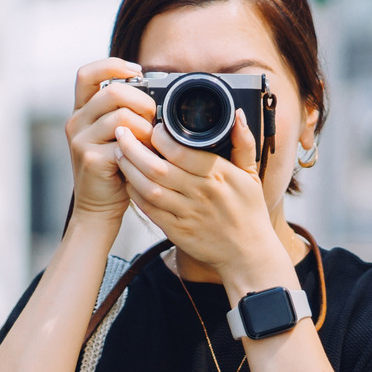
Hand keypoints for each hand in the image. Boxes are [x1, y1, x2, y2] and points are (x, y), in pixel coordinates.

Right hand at [65, 58, 156, 222]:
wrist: (98, 208)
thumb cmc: (113, 171)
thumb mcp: (115, 136)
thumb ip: (123, 112)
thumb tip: (151, 92)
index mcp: (81, 112)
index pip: (87, 74)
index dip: (113, 65)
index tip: (136, 71)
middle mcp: (76, 122)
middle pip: (112, 91)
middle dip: (141, 102)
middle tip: (152, 119)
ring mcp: (80, 140)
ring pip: (121, 115)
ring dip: (144, 128)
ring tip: (149, 143)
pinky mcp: (91, 158)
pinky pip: (124, 141)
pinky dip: (141, 147)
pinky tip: (143, 157)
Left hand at [114, 108, 291, 282]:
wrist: (247, 256)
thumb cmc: (248, 213)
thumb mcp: (252, 176)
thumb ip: (244, 144)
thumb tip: (238, 115)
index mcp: (219, 175)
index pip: (181, 151)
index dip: (160, 136)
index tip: (152, 127)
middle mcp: (201, 193)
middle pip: (157, 167)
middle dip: (133, 147)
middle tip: (121, 132)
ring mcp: (187, 214)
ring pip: (148, 187)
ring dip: (129, 168)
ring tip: (119, 152)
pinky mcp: (176, 231)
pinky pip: (149, 209)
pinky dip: (134, 193)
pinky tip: (127, 180)